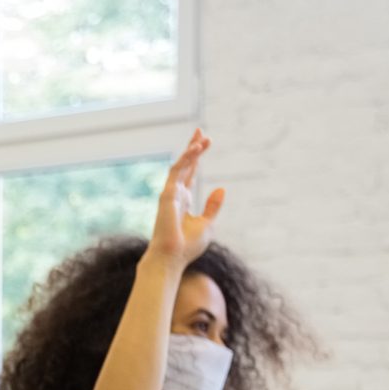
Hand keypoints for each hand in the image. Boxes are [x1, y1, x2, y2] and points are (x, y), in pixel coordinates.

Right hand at [145, 130, 224, 270]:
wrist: (172, 258)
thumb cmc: (187, 246)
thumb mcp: (207, 224)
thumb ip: (212, 206)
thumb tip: (221, 188)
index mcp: (183, 200)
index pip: (190, 173)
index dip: (196, 158)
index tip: (204, 142)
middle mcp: (175, 194)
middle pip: (185, 165)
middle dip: (192, 148)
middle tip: (200, 131)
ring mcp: (170, 193)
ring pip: (181, 165)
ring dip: (192, 150)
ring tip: (203, 136)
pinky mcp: (168, 194)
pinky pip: (177, 171)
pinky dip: (187, 158)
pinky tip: (196, 148)